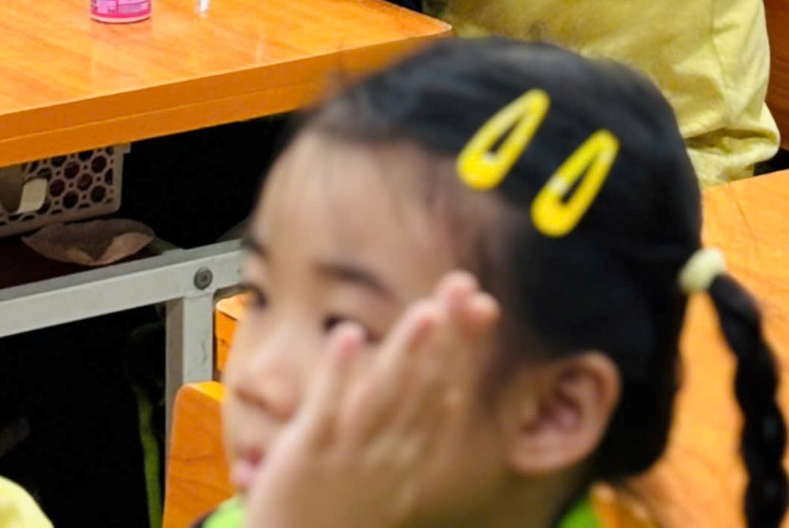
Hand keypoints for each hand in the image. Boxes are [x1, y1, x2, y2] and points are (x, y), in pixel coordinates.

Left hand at [244, 272, 500, 527]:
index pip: (446, 386)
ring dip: (406, 349)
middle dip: (445, 333)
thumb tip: (453, 396)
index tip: (479, 301)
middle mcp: (390, 450)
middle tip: (462, 285)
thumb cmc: (344, 516)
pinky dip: (340, 371)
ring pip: (385, 394)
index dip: (462, 343)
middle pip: (424, 383)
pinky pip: (328, 407)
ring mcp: (351, 451)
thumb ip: (421, 435)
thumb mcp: (395, 480)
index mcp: (411, 453)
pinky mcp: (309, 453)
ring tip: (426, 310)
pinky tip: (350, 334)